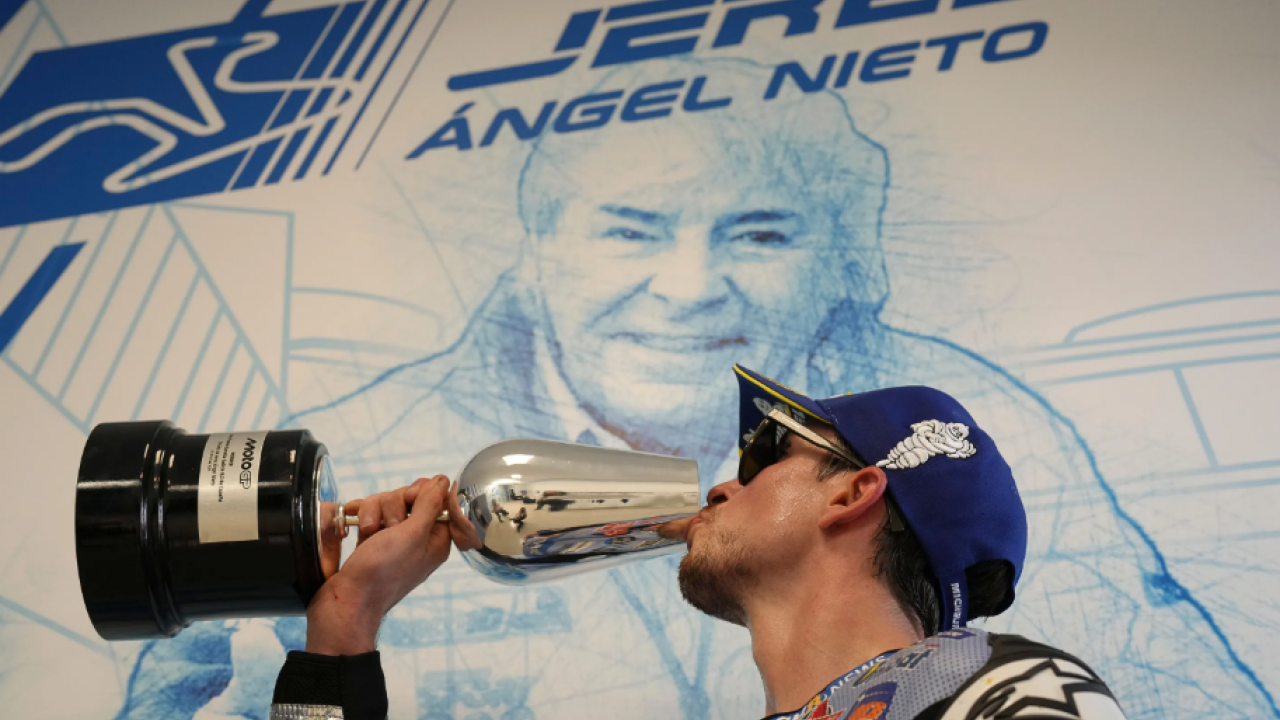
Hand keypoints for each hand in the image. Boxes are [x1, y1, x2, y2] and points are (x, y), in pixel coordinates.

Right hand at [304, 475, 481, 654]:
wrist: (347, 601)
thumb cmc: (382, 573)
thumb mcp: (412, 534)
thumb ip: (430, 504)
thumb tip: (443, 481)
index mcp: (436, 539)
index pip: (437, 499)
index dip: (422, 494)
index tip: (410, 501)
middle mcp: (418, 538)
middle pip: (410, 498)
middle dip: (392, 504)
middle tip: (387, 526)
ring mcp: (394, 540)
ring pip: (387, 503)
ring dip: (373, 512)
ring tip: (368, 532)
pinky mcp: (373, 541)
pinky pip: (370, 514)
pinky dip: (361, 515)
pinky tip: (353, 523)